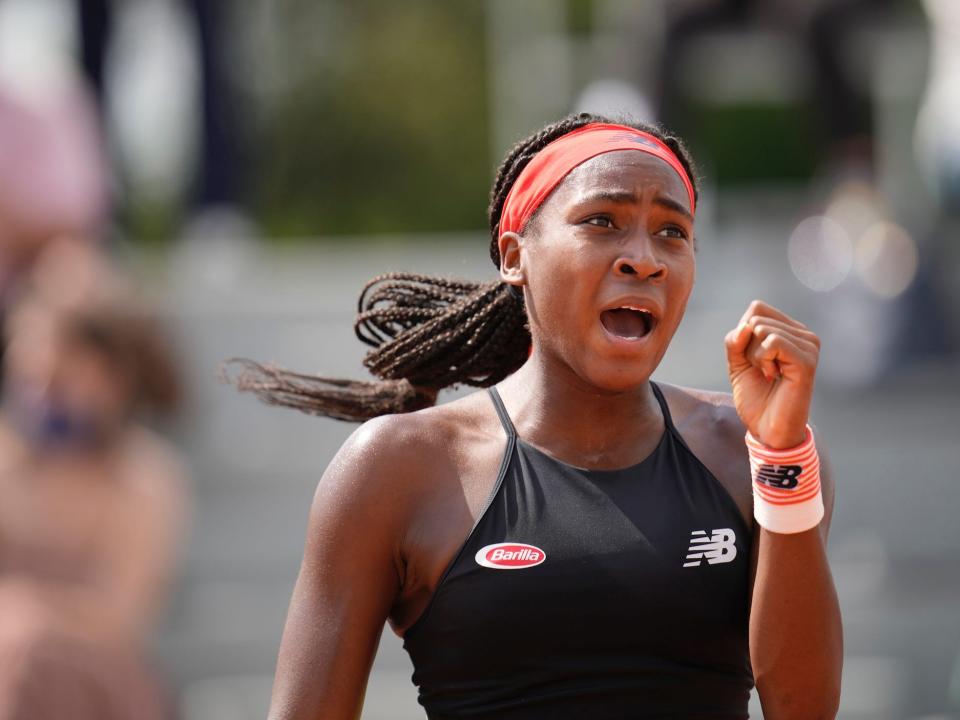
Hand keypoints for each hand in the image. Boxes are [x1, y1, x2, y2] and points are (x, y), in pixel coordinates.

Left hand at [724, 300, 819, 448]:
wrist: (767, 429)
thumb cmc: (756, 397)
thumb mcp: (737, 362)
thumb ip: (736, 340)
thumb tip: (745, 326)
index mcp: (791, 332)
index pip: (757, 309)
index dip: (743, 333)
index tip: (752, 359)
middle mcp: (805, 335)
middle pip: (756, 317)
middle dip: (747, 347)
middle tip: (761, 370)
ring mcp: (809, 346)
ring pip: (761, 328)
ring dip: (754, 356)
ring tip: (769, 375)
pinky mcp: (807, 360)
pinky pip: (772, 342)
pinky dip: (762, 360)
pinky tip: (773, 376)